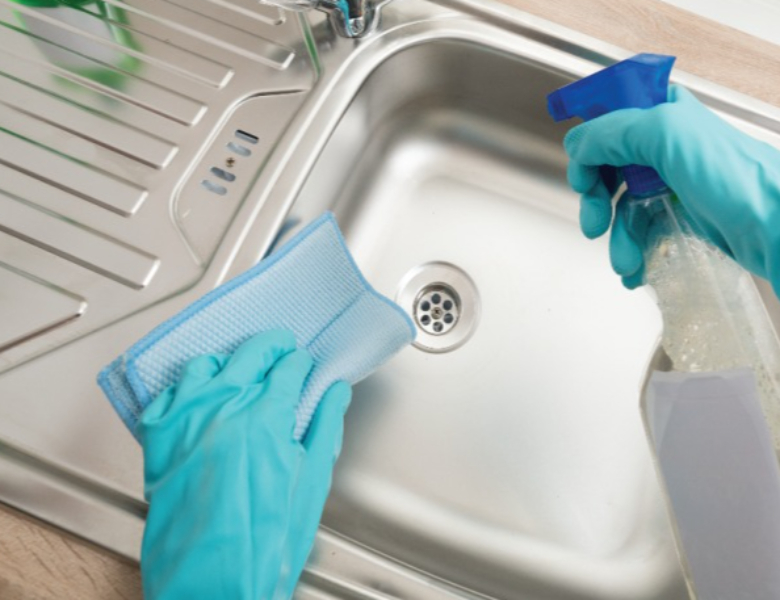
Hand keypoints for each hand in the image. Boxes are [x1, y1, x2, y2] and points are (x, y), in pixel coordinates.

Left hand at [138, 330, 350, 599]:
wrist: (213, 582)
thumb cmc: (265, 542)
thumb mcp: (312, 483)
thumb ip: (324, 426)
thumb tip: (336, 392)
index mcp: (265, 419)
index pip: (287, 368)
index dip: (300, 362)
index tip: (303, 364)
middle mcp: (222, 410)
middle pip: (249, 355)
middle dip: (271, 346)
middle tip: (281, 347)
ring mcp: (185, 422)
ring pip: (205, 365)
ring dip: (227, 361)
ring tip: (239, 366)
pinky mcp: (158, 440)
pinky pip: (167, 394)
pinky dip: (185, 386)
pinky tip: (197, 391)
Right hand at [563, 85, 779, 289]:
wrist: (779, 226)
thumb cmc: (734, 178)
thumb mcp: (666, 135)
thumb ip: (612, 132)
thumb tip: (577, 146)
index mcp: (663, 113)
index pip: (608, 122)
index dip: (589, 150)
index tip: (583, 180)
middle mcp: (667, 145)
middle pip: (607, 169)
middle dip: (597, 202)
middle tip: (594, 226)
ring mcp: (675, 182)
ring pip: (624, 207)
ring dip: (618, 238)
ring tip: (625, 262)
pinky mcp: (685, 215)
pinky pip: (645, 231)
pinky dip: (634, 252)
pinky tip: (636, 270)